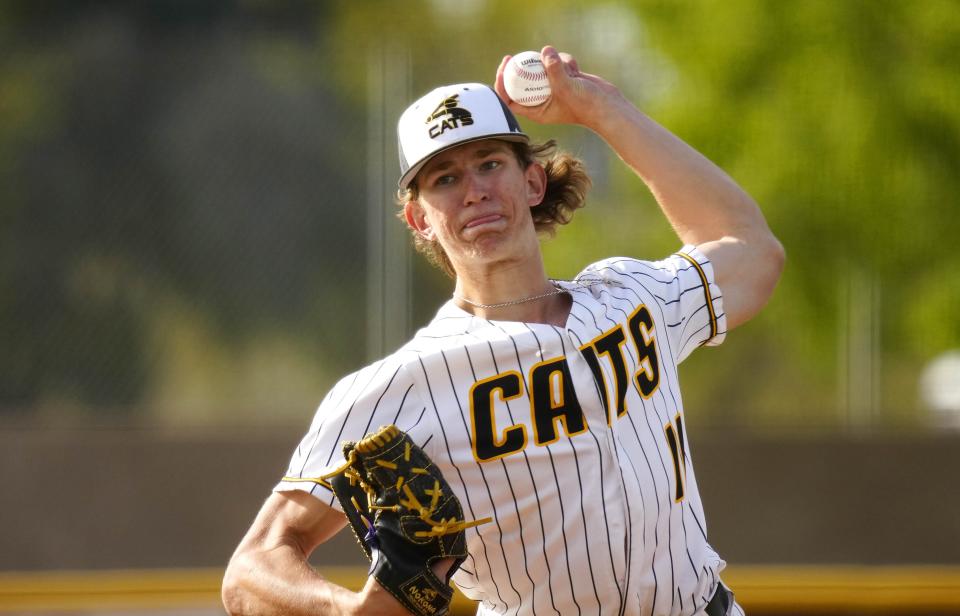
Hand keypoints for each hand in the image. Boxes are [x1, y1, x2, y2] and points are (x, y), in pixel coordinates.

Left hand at [494, 45, 625, 129]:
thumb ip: (554, 69)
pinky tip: (577, 70)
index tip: (502, 71)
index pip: (510, 100)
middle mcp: (542, 100)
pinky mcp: (563, 78)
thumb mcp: (566, 87)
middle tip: (510, 57)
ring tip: (568, 71)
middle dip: (516, 69)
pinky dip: (565, 62)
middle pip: (521, 83)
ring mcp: (552, 88)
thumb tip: (545, 51)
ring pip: (541, 69)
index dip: (502, 86)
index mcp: (536, 111)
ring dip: (552, 64)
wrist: (607, 105)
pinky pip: (557, 64)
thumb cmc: (586, 104)